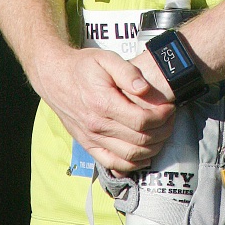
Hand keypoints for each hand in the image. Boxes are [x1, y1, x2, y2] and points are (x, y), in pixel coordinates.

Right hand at [34, 46, 174, 173]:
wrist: (54, 78)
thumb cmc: (83, 67)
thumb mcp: (106, 59)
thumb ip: (128, 72)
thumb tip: (146, 88)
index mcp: (103, 103)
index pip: (141, 120)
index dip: (162, 116)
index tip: (169, 107)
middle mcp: (97, 125)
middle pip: (140, 140)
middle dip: (163, 131)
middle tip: (170, 120)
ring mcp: (92, 138)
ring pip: (130, 156)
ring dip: (152, 148)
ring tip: (162, 134)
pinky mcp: (88, 145)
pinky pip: (113, 164)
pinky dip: (132, 165)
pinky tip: (144, 155)